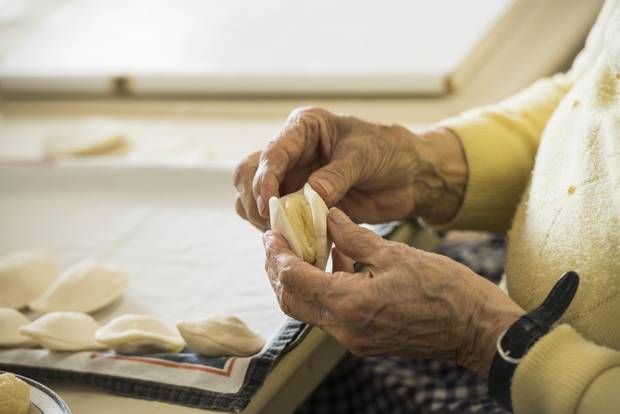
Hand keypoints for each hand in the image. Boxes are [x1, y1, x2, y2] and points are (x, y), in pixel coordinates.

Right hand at [234, 107, 466, 230]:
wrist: (410, 176)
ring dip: (262, 218)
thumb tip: (309, 196)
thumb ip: (337, 175)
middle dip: (254, 198)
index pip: (272, 152)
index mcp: (303, 129)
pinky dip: (279, 232)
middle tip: (272, 222)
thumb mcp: (365, 156)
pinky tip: (294, 240)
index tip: (269, 203)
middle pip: (248, 174)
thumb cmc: (389, 152)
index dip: (265, 178)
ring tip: (284, 233)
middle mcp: (292, 154)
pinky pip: (276, 220)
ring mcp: (293, 180)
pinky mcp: (300, 205)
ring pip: (253, 199)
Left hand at [262, 208, 523, 377]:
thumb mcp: (395, 253)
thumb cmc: (444, 290)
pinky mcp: (363, 340)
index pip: (293, 279)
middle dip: (278, 269)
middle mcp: (344, 328)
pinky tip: (334, 262)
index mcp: (350, 304)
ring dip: (298, 279)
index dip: (277, 255)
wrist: (476, 329)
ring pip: (307, 309)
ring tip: (301, 247)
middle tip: (277, 241)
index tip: (271, 233)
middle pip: (291, 300)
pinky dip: (322, 289)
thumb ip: (353, 236)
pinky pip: (329, 314)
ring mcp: (353, 339)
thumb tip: (328, 216)